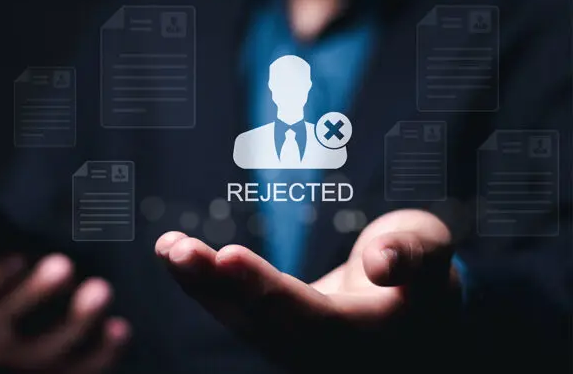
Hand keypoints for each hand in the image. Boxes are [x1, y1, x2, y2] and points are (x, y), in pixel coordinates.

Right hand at [0, 215, 129, 373]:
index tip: (15, 257)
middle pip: (8, 322)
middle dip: (36, 293)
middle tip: (63, 265)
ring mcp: (19, 358)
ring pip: (45, 350)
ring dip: (76, 322)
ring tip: (101, 290)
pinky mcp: (51, 372)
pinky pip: (76, 370)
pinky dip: (101, 354)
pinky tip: (120, 329)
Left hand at [155, 209, 460, 371]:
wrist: (411, 315)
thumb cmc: (422, 278)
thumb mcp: (431, 255)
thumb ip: (413, 253)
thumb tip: (381, 262)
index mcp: (360, 337)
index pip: (304, 316)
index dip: (263, 288)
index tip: (227, 256)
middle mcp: (320, 352)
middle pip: (259, 322)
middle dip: (215, 285)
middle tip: (177, 249)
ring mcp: (295, 347)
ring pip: (240, 321)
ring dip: (199, 286)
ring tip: (168, 248)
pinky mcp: (277, 333)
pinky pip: (236, 314)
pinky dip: (205, 287)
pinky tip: (177, 258)